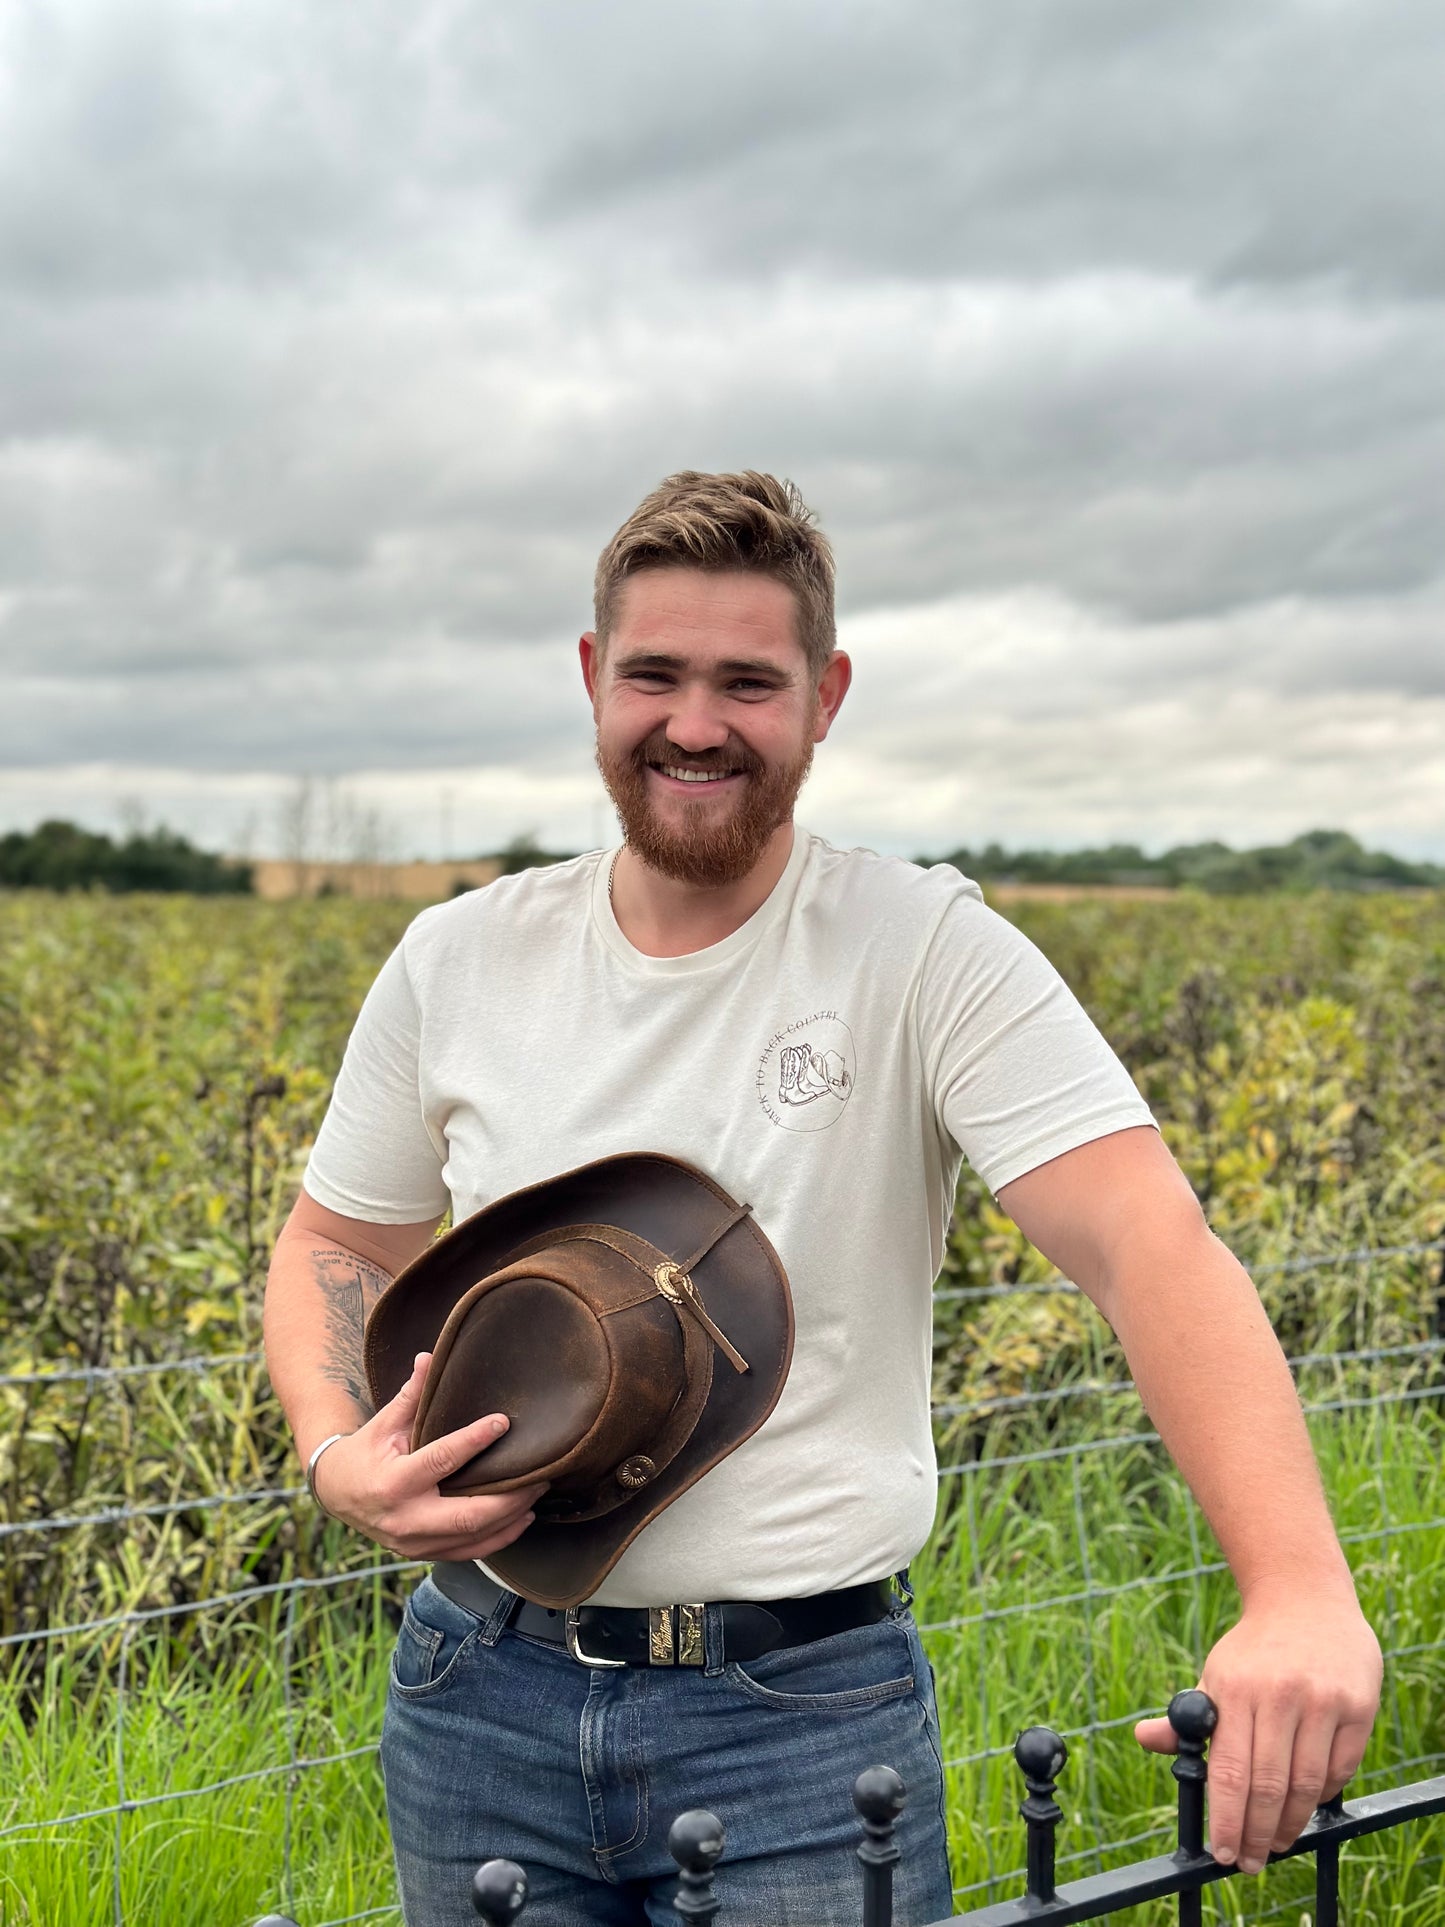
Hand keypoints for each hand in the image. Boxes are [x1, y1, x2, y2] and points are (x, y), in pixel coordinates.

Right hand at [311, 1351, 545, 1560]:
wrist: (336, 1493)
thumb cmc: (365, 1451)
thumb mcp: (383, 1422)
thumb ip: (411, 1395)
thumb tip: (430, 1357)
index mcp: (394, 1482)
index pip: (441, 1460)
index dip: (474, 1441)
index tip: (503, 1423)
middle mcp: (405, 1518)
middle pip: (468, 1515)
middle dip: (509, 1498)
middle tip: (539, 1475)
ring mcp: (414, 1543)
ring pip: (473, 1538)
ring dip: (512, 1518)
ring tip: (538, 1493)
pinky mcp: (423, 1553)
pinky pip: (469, 1552)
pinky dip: (500, 1538)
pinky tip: (522, 1519)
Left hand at [1135, 1592, 1381, 1872]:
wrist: (1305, 1600)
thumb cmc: (1254, 1652)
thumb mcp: (1216, 1675)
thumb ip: (1188, 1717)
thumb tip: (1144, 1738)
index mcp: (1235, 1688)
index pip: (1230, 1771)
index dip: (1227, 1820)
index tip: (1223, 1853)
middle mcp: (1280, 1695)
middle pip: (1269, 1786)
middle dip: (1258, 1834)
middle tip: (1252, 1862)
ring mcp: (1323, 1700)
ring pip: (1306, 1784)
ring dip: (1291, 1823)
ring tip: (1278, 1841)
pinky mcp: (1358, 1706)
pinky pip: (1340, 1769)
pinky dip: (1321, 1795)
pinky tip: (1306, 1803)